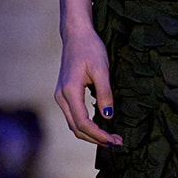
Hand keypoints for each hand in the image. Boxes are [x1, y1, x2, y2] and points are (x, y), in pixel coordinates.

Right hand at [56, 26, 121, 147]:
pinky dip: (86, 126)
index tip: (115, 140)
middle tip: (117, 143)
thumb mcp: (101, 69)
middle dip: (96, 139)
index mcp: (69, 91)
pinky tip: (100, 126)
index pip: (83, 123)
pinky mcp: (64, 94)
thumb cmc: (90, 48)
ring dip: (91, 134)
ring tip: (110, 138)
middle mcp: (61, 97)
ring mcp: (60, 96)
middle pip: (77, 128)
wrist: (76, 35)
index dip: (99, 135)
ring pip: (74, 124)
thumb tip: (108, 117)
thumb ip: (105, 94)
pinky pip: (74, 116)